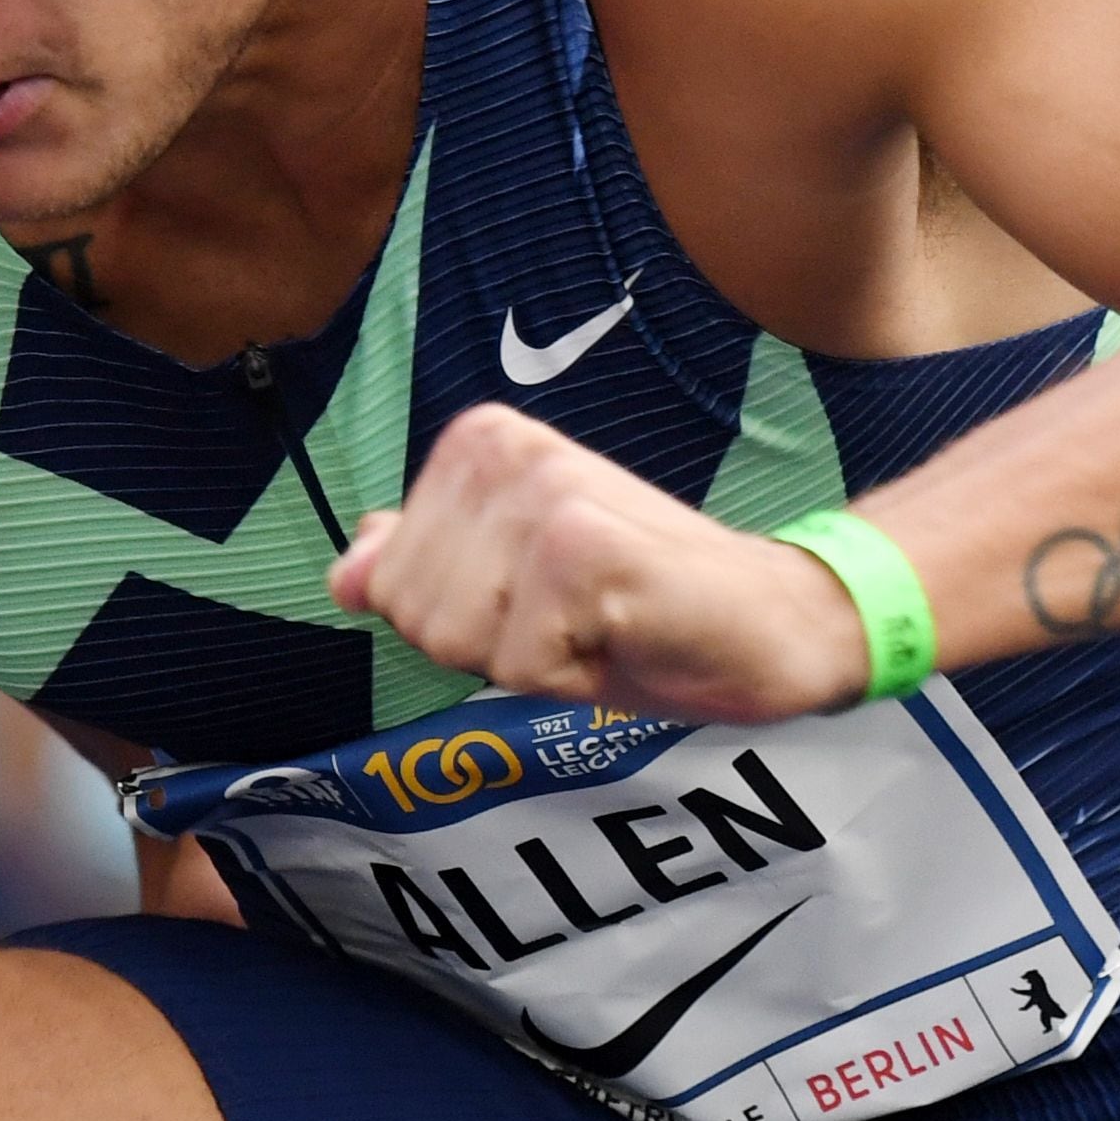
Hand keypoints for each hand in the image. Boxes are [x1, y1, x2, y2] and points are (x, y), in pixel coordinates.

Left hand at [329, 404, 874, 722]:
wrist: (774, 620)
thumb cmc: (643, 606)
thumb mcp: (515, 588)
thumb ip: (427, 569)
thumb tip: (345, 574)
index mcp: (479, 443)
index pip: (389, 583)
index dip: (466, 622)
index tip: (544, 601)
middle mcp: (504, 449)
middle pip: (413, 614)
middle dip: (491, 646)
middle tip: (576, 619)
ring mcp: (543, 494)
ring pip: (456, 641)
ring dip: (531, 663)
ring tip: (599, 625)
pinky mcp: (581, 548)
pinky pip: (517, 663)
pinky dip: (569, 677)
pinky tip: (623, 636)